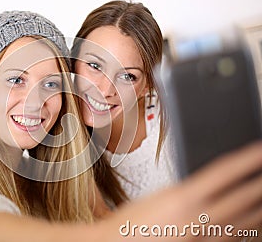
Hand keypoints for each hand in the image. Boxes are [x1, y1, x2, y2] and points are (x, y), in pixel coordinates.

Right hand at [96, 141, 261, 241]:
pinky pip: (239, 238)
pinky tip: (257, 222)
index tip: (260, 148)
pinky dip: (253, 229)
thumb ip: (190, 190)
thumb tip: (214, 183)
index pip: (225, 171)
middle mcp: (199, 219)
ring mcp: (207, 238)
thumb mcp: (160, 196)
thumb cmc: (132, 223)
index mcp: (183, 198)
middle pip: (245, 196)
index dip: (249, 158)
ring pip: (249, 221)